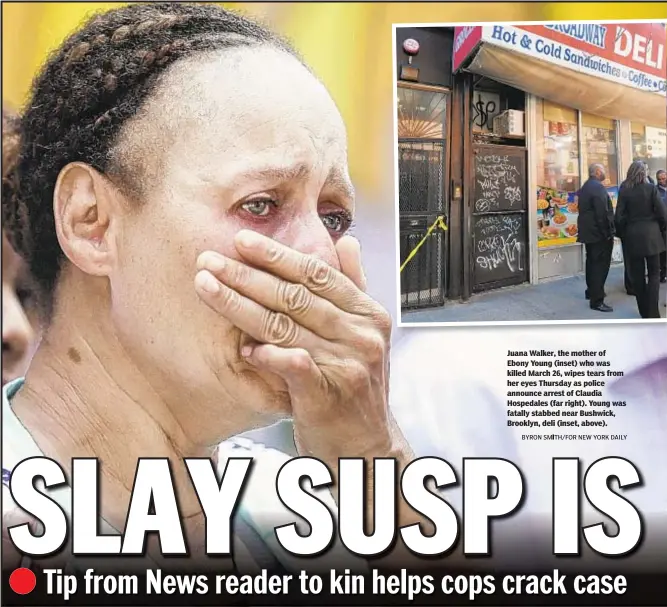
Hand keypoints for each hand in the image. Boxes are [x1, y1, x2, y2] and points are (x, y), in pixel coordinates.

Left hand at [194, 230, 402, 466]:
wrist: (367, 446)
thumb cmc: (356, 388)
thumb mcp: (365, 334)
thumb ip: (354, 286)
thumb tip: (346, 241)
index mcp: (368, 314)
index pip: (318, 275)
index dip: (278, 256)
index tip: (242, 241)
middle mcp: (362, 336)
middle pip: (295, 296)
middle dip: (247, 275)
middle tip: (211, 259)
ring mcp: (348, 365)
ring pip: (285, 327)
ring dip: (240, 306)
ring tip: (207, 287)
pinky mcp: (330, 396)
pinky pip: (293, 367)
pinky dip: (268, 356)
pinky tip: (242, 348)